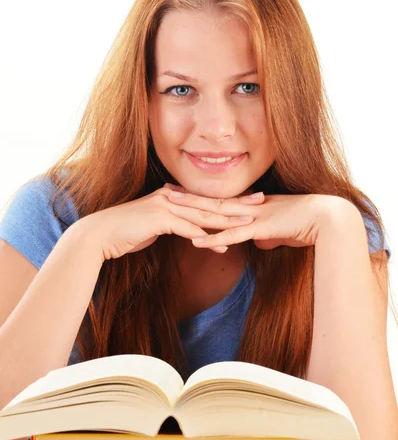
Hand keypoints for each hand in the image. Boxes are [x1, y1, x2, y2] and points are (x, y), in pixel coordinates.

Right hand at [80, 186, 255, 260]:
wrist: (101, 234)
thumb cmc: (126, 231)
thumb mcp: (153, 224)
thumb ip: (171, 222)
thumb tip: (187, 228)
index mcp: (172, 194)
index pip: (206, 197)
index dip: (230, 198)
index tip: (250, 199)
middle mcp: (171, 195)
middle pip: (211, 200)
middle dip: (238, 202)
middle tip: (261, 202)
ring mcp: (166, 206)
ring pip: (204, 213)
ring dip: (229, 219)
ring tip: (250, 223)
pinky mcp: (159, 219)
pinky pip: (188, 229)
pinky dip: (206, 237)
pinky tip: (222, 245)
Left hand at [165, 183, 349, 250]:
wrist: (326, 219)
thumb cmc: (307, 225)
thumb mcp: (280, 231)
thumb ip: (266, 234)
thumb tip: (259, 242)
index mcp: (251, 205)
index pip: (219, 200)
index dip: (199, 196)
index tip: (180, 192)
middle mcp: (247, 207)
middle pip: (211, 201)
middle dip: (187, 197)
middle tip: (164, 191)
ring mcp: (252, 216)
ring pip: (215, 213)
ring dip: (192, 212)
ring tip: (170, 208)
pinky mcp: (259, 228)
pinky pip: (231, 235)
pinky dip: (213, 238)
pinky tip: (196, 240)